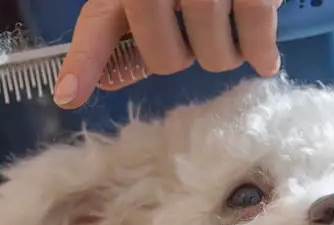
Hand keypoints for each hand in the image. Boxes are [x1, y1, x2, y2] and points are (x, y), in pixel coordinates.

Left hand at [54, 0, 282, 108]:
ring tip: (229, 28)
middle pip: (165, 57)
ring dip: (223, 55)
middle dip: (181, 57)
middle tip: (193, 35)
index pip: (100, 21)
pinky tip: (265, 61)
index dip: (84, 60)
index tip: (68, 94)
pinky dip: (259, 53)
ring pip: (213, 55)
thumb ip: (127, 25)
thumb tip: (109, 78)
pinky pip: (254, 35)